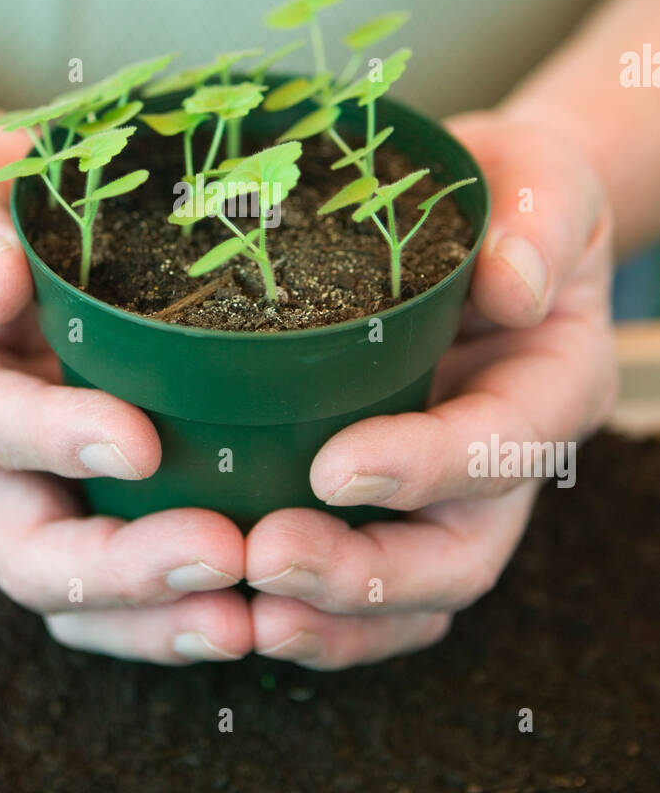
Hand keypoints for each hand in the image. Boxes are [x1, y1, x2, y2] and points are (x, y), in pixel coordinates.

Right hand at [0, 130, 250, 663]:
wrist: (9, 243)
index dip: (48, 440)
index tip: (139, 443)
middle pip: (26, 552)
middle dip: (123, 568)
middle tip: (221, 552)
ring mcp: (36, 500)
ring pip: (78, 601)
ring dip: (161, 617)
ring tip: (249, 618)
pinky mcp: (96, 514)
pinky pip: (128, 594)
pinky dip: (182, 611)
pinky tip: (258, 609)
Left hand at [245, 112, 616, 668]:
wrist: (481, 216)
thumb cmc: (509, 192)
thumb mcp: (540, 177)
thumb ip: (538, 218)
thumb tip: (512, 288)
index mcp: (551, 382)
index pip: (502, 443)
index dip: (425, 467)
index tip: (335, 468)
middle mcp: (508, 458)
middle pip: (459, 554)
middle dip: (366, 573)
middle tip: (268, 557)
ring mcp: (450, 492)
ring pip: (412, 595)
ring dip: (332, 615)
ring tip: (248, 611)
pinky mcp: (393, 503)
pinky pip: (367, 589)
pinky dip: (315, 613)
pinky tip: (242, 607)